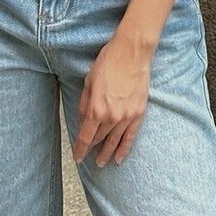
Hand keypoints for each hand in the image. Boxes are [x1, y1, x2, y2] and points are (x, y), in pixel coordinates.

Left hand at [72, 34, 152, 167]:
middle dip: (91, 149)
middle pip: (99, 139)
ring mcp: (127, 117)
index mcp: (96, 109)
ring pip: (115, 142)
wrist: (132, 52)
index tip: (77, 157)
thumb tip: (82, 121)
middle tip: (87, 157)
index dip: (80, 149)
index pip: (85, 137)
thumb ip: (84, 104)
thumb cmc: (108, 62)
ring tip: (101, 163)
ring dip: (107, 154)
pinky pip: (130, 137)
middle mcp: (111, 117)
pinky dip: (124, 149)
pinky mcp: (139, 113)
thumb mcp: (88, 81)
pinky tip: (119, 158)